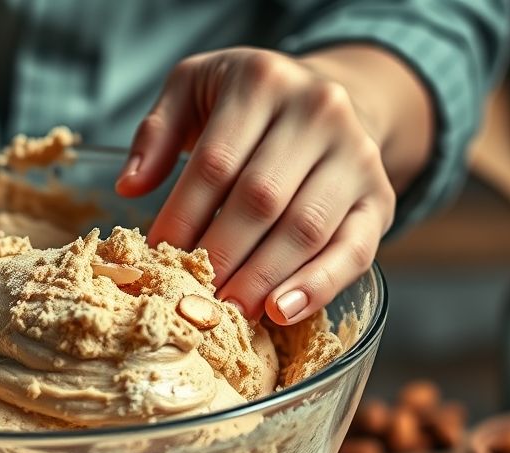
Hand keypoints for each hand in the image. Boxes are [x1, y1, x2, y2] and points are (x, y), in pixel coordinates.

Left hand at [116, 47, 410, 324]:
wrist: (322, 99)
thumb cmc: (245, 103)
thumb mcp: (193, 90)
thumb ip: (156, 133)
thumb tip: (129, 187)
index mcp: (264, 82)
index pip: (216, 162)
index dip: (183, 215)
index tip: (157, 256)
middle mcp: (320, 111)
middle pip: (261, 198)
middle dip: (220, 255)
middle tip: (190, 295)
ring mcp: (357, 154)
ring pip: (305, 228)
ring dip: (261, 279)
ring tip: (227, 312)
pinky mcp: (380, 197)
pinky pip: (354, 249)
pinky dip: (319, 286)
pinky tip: (282, 312)